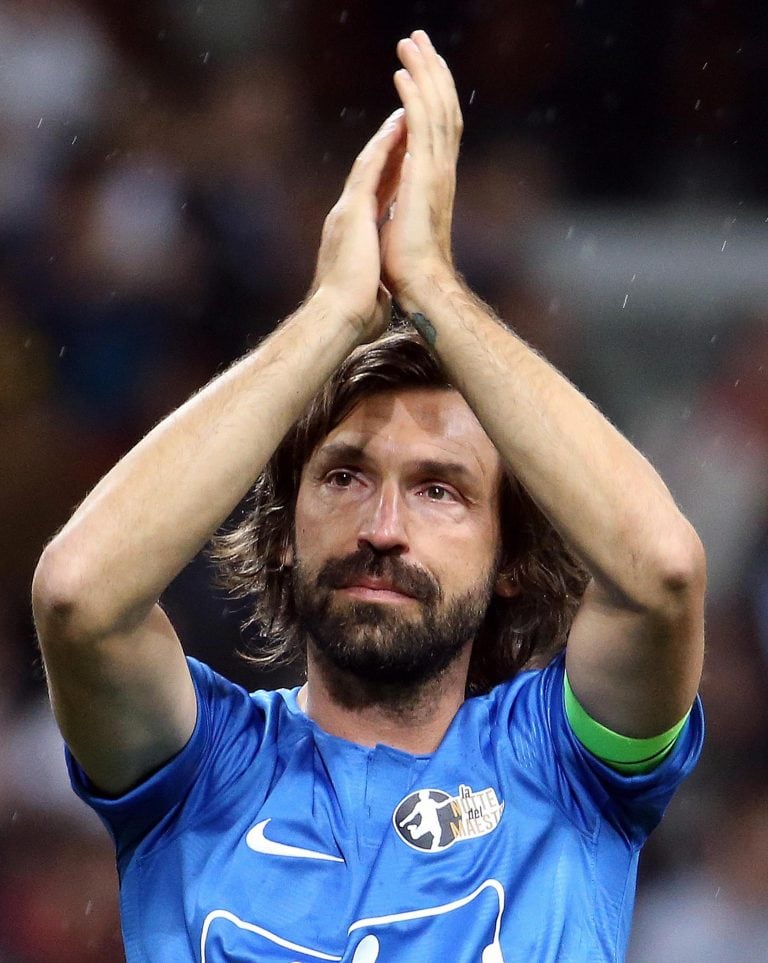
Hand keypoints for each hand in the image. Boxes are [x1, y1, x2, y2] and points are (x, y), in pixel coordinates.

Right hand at [311, 108, 405, 341]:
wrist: (338, 318)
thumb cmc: (353, 317)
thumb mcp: (368, 296)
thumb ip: (373, 288)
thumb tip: (379, 299)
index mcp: (353, 238)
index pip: (374, 200)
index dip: (388, 178)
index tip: (401, 160)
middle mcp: (347, 219)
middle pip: (370, 175)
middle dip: (387, 150)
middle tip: (402, 124)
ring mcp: (348, 212)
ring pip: (369, 164)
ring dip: (386, 138)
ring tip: (403, 114)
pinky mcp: (353, 211)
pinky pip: (370, 169)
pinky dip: (384, 145)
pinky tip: (397, 125)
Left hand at [380, 31, 462, 305]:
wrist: (419, 285)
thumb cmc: (408, 267)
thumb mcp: (402, 223)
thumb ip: (404, 201)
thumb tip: (396, 194)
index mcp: (432, 180)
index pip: (434, 128)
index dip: (428, 96)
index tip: (419, 70)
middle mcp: (439, 170)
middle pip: (440, 108)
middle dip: (431, 72)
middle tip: (420, 40)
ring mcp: (435, 172)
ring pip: (434, 109)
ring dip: (423, 73)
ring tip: (411, 43)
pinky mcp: (425, 177)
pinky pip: (421, 128)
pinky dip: (413, 99)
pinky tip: (403, 76)